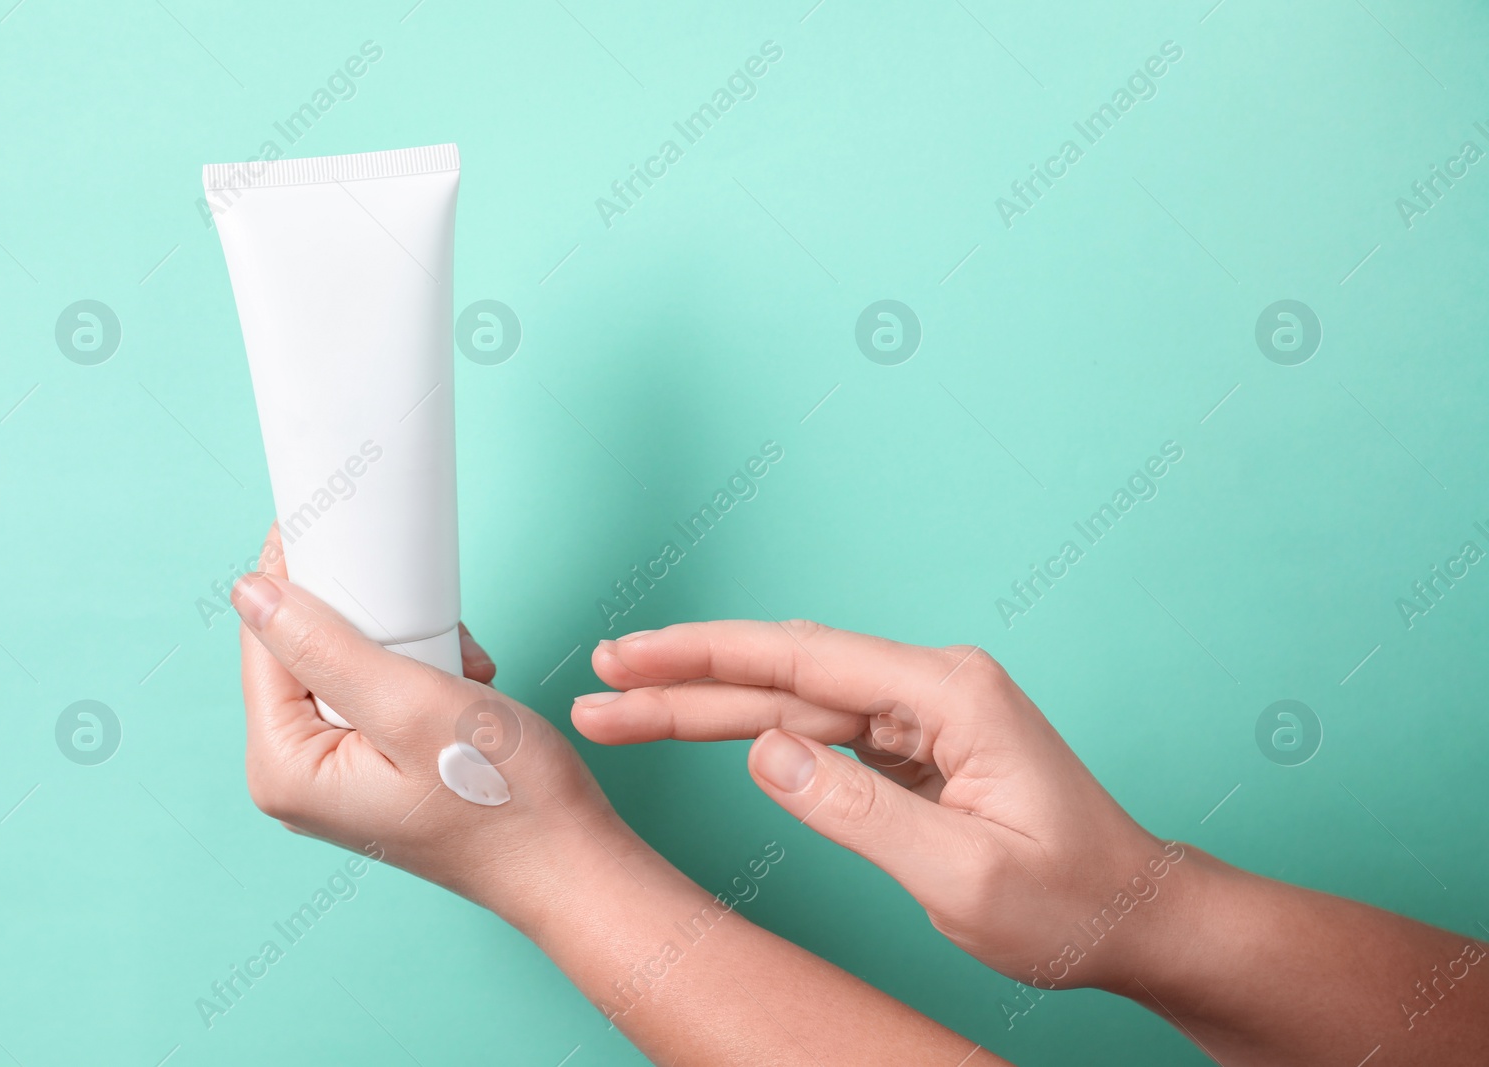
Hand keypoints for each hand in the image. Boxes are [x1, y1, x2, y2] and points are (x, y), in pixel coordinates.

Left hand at [234, 526, 618, 922]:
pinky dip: (420, 676)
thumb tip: (249, 593)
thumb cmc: (505, 800)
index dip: (293, 577)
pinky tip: (463, 689)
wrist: (569, 862)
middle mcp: (296, 779)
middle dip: (368, 623)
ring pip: (347, 667)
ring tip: (458, 673)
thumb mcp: (413, 704)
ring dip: (404, 649)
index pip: (264, 642)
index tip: (330, 525)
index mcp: (284, 768)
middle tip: (431, 631)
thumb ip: (325, 646)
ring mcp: (333, 779)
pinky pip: (376, 694)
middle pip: (303, 653)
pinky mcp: (371, 772)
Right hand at [572, 620, 1184, 990]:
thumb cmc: (1070, 901)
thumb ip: (859, 811)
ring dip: (708, 704)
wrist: (1134, 915)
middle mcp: (933, 686)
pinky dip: (755, 729)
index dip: (703, 656)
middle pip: (783, 670)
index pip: (800, 656)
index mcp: (949, 694)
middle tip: (599, 686)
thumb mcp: (964, 875)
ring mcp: (925, 712)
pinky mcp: (918, 743)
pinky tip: (706, 726)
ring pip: (793, 696)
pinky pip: (821, 726)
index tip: (628, 659)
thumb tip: (767, 753)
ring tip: (625, 711)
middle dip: (684, 678)